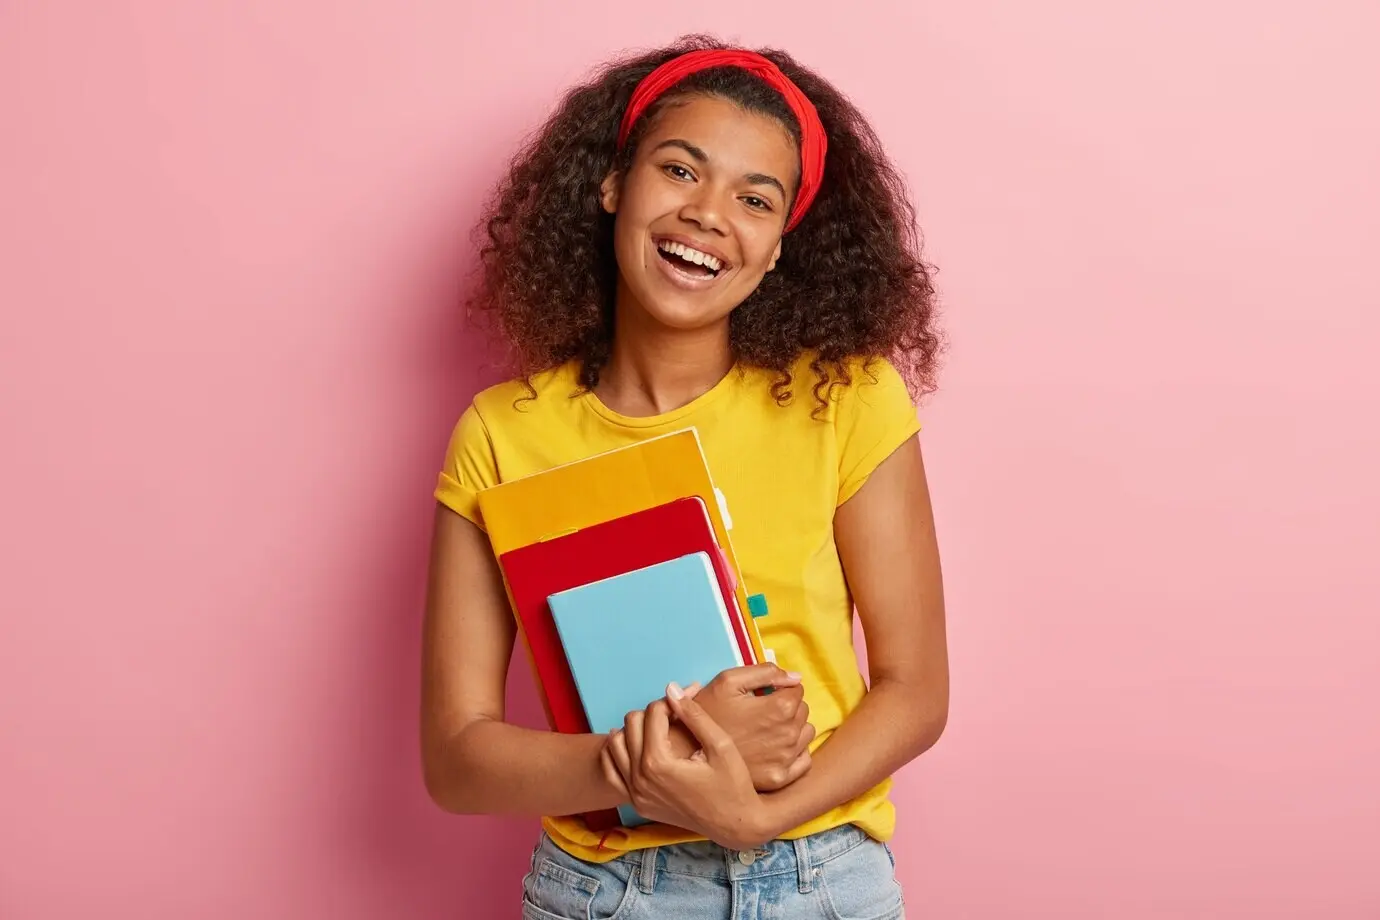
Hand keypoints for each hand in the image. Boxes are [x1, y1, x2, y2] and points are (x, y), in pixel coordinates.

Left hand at [602, 683, 773, 850]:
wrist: (735, 824)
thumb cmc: (733, 785)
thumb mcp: (721, 745)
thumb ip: (693, 715)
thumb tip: (671, 689)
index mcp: (659, 764)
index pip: (653, 713)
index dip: (674, 699)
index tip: (692, 698)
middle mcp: (640, 780)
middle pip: (631, 723)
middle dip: (655, 711)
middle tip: (678, 713)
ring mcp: (636, 794)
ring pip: (615, 743)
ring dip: (635, 730)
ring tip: (661, 729)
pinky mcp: (637, 803)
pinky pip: (612, 771)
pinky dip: (620, 753)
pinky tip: (640, 748)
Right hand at [679, 664, 814, 790]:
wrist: (687, 751)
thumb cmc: (707, 712)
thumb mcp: (728, 680)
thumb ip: (765, 672)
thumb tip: (795, 677)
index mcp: (779, 708)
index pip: (797, 690)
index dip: (781, 689)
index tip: (764, 694)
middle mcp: (788, 735)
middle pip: (802, 712)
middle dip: (787, 707)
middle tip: (762, 712)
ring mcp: (785, 760)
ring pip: (805, 734)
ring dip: (792, 728)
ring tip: (766, 730)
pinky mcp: (779, 779)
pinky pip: (803, 760)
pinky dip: (794, 752)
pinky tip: (773, 749)